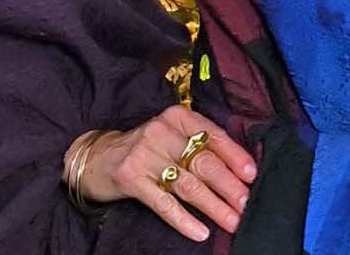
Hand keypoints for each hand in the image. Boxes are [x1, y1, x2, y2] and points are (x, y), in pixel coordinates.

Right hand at [67, 105, 258, 241]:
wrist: (97, 156)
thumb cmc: (146, 148)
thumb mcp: (172, 136)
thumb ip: (200, 146)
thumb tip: (240, 171)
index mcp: (178, 118)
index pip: (213, 136)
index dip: (235, 157)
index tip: (252, 175)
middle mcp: (162, 132)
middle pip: (203, 162)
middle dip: (229, 186)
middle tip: (246, 204)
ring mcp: (145, 155)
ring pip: (188, 184)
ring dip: (213, 206)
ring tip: (232, 221)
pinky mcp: (131, 178)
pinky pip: (163, 203)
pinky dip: (183, 220)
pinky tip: (199, 231)